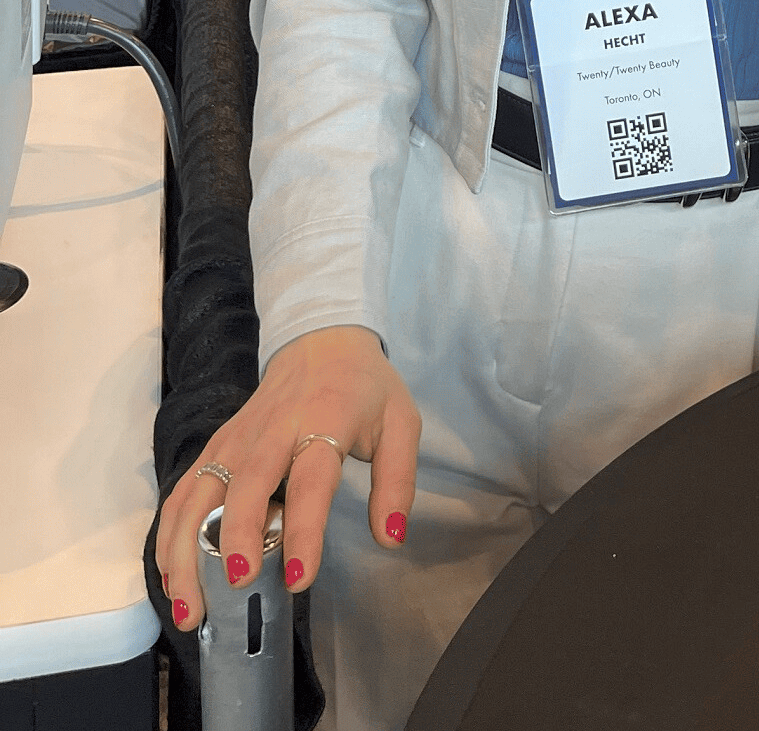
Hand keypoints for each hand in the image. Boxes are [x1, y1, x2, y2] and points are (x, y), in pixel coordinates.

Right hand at [155, 325, 421, 627]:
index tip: (299, 579)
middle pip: (246, 486)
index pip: (311, 482)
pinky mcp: (214, 447)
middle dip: (238, 538)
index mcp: (324, 424)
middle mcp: (272, 433)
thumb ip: (398, 480)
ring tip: (190, 607)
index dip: (303, 532)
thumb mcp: (400, 423)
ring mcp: (235, 440)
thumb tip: (392, 538)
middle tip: (237, 586)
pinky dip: (169, 536)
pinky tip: (171, 575)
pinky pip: (183, 494)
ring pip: (199, 496)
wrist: (321, 341)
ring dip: (187, 552)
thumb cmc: (364, 389)